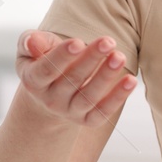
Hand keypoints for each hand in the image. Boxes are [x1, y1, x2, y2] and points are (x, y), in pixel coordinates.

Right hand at [16, 29, 136, 126]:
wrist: (49, 94)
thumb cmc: (42, 61)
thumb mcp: (30, 50)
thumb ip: (30, 42)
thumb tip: (33, 42)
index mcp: (33, 81)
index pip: (47, 70)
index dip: (62, 56)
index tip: (78, 41)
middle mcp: (50, 100)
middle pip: (72, 80)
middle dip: (91, 59)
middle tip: (108, 41)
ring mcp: (70, 111)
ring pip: (89, 97)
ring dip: (106, 77)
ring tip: (119, 57)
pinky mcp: (87, 120)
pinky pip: (103, 112)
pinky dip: (118, 98)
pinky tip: (131, 81)